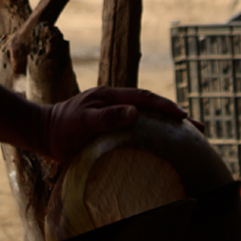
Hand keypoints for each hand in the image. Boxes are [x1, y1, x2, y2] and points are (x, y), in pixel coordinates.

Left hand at [42, 87, 188, 162]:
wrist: (42, 133)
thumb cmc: (60, 129)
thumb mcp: (82, 123)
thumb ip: (106, 117)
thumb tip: (134, 112)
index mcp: (110, 95)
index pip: (145, 98)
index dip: (166, 106)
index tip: (185, 118)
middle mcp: (114, 101)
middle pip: (151, 104)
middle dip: (175, 115)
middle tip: (199, 129)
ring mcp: (112, 112)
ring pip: (146, 114)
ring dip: (167, 123)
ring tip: (189, 137)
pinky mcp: (109, 126)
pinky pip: (138, 125)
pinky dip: (154, 131)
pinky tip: (162, 144)